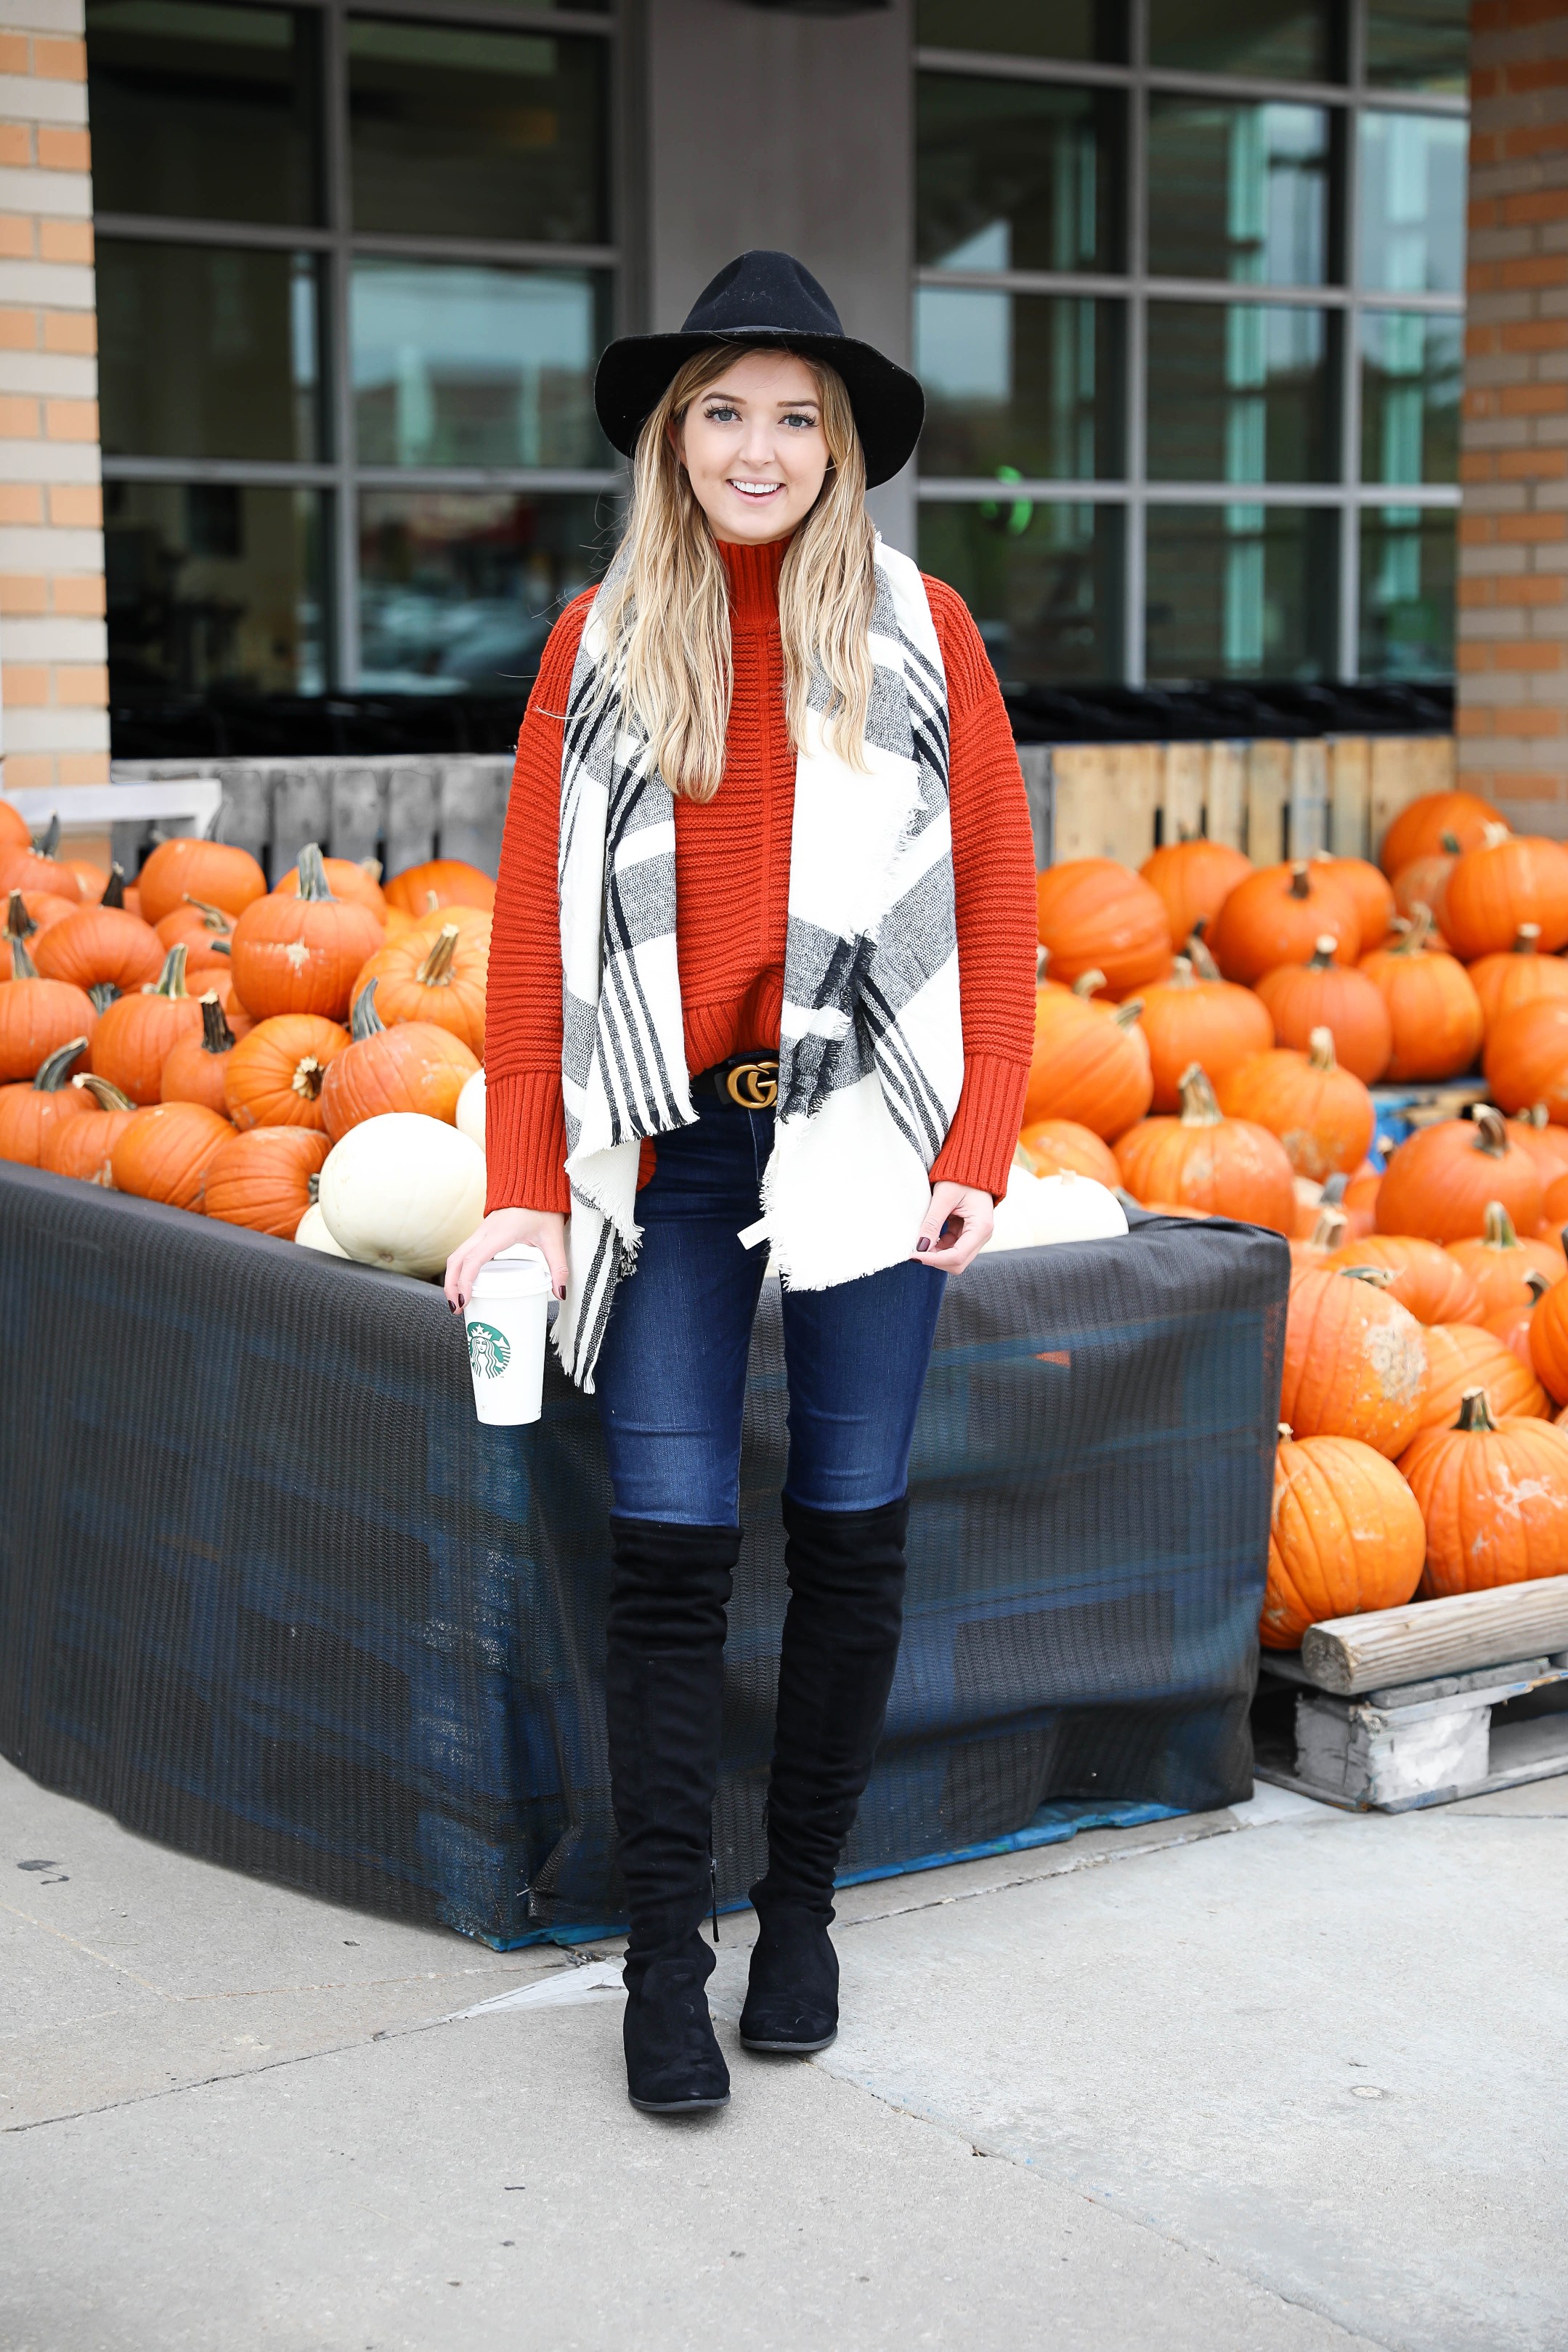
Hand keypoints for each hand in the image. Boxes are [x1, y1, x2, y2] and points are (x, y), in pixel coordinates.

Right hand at [444, 1207, 568, 1310]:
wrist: (533, 1182)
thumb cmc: (543, 1208)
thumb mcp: (553, 1239)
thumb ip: (558, 1267)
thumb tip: (561, 1292)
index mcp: (499, 1234)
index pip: (474, 1260)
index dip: (464, 1282)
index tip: (463, 1301)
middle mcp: (484, 1232)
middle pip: (456, 1260)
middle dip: (451, 1285)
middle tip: (456, 1308)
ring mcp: (480, 1231)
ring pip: (456, 1255)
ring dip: (452, 1277)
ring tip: (457, 1300)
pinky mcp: (482, 1233)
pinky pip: (464, 1251)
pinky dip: (460, 1268)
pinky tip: (466, 1283)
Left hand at [913, 1182, 991, 1274]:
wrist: (973, 1166)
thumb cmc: (961, 1177)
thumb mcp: (944, 1197)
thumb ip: (932, 1223)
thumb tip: (920, 1246)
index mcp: (981, 1227)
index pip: (957, 1256)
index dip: (933, 1259)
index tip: (914, 1255)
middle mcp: (982, 1235)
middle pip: (958, 1263)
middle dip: (935, 1260)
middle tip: (914, 1251)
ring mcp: (976, 1236)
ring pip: (954, 1258)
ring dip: (936, 1255)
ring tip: (919, 1243)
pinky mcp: (968, 1233)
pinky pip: (952, 1248)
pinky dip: (938, 1248)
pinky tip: (927, 1238)